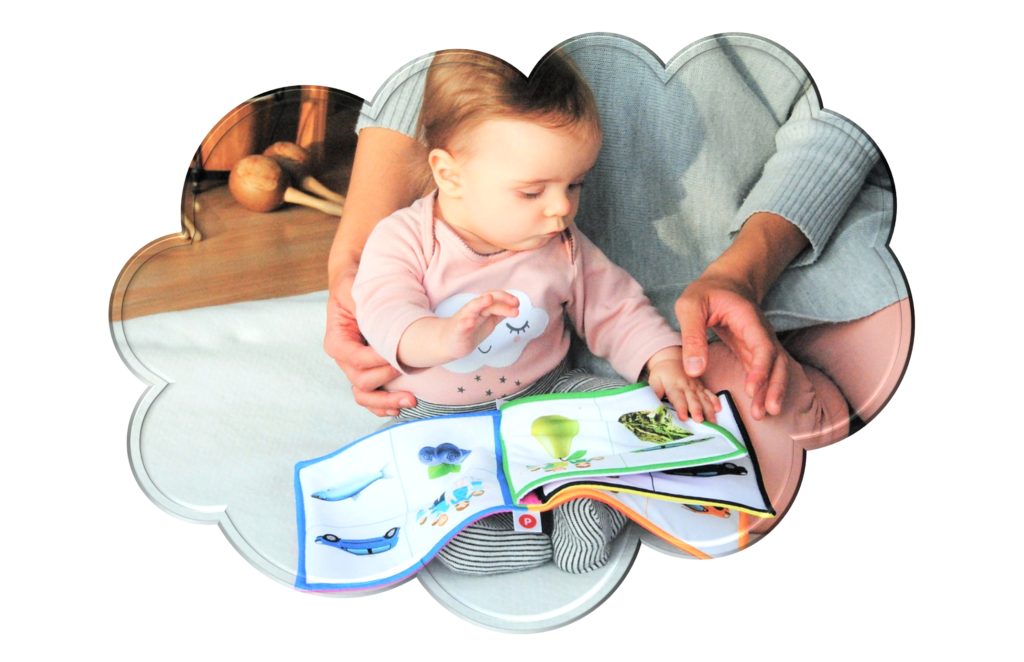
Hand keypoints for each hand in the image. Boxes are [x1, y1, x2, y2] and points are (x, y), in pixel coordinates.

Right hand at [324, 268, 416, 416]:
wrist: (356, 291)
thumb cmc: (354, 288)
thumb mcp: (352, 290)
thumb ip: (360, 304)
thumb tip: (373, 316)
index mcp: (337, 342)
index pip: (356, 359)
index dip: (378, 360)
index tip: (398, 356)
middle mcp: (344, 360)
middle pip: (361, 381)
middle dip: (386, 383)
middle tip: (410, 379)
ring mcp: (356, 369)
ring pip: (365, 395)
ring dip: (386, 401)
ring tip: (409, 401)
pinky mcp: (368, 372)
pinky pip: (371, 396)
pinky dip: (383, 405)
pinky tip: (400, 408)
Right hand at [441, 291, 519, 361]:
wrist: (449, 342)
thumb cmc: (471, 330)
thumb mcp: (488, 321)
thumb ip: (500, 314)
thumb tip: (515, 307)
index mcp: (482, 308)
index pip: (495, 298)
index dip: (506, 298)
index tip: (517, 303)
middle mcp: (473, 310)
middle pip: (487, 300)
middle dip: (501, 300)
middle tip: (515, 303)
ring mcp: (464, 319)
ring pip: (472, 308)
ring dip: (480, 302)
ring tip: (489, 299)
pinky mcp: (457, 331)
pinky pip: (461, 325)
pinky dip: (466, 322)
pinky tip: (471, 321)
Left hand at [645, 348, 720, 422]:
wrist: (672, 360)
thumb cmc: (661, 374)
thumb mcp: (654, 380)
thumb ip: (654, 392)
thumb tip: (651, 405)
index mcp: (674, 385)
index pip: (677, 398)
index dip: (681, 408)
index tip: (683, 418)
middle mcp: (687, 386)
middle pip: (693, 399)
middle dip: (697, 410)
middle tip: (700, 421)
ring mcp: (696, 386)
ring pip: (704, 398)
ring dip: (709, 410)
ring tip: (712, 422)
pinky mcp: (702, 387)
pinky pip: (710, 393)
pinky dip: (715, 401)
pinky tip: (719, 409)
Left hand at [674, 273, 787, 420]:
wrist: (725, 282)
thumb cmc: (706, 292)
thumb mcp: (691, 306)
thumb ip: (692, 336)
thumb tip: (694, 370)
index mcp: (748, 319)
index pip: (762, 346)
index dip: (760, 369)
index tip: (753, 389)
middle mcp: (761, 332)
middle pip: (777, 361)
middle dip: (774, 386)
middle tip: (767, 410)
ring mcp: (759, 342)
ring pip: (774, 368)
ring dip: (772, 391)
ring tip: (764, 414)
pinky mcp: (753, 351)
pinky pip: (763, 371)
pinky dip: (763, 388)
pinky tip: (759, 405)